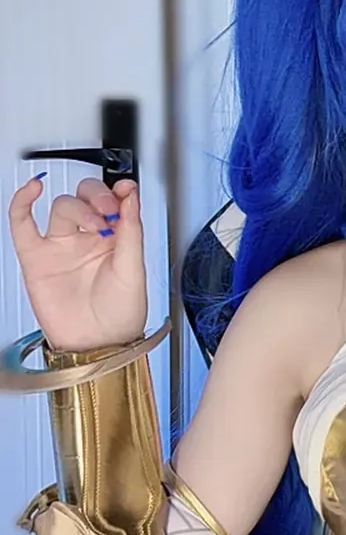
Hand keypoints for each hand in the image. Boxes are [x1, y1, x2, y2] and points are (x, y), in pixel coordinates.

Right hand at [7, 175, 147, 351]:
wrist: (96, 345)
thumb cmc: (120, 316)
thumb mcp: (134, 271)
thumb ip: (132, 232)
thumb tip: (131, 196)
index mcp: (116, 240)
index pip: (113, 201)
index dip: (118, 191)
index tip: (125, 190)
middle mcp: (88, 240)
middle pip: (85, 198)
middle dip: (97, 196)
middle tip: (109, 209)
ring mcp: (61, 247)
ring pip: (62, 207)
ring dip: (78, 207)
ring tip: (95, 224)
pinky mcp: (37, 258)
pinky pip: (22, 223)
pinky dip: (22, 202)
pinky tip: (33, 189)